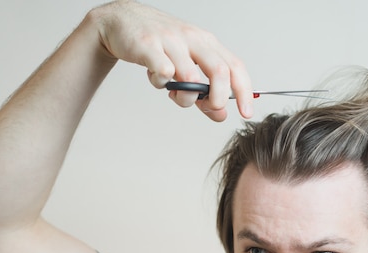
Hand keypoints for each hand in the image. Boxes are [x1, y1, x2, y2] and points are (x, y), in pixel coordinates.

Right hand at [92, 0, 252, 120]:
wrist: (121, 22)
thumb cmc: (159, 46)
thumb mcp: (188, 65)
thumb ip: (204, 92)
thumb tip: (221, 115)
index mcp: (207, 43)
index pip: (235, 67)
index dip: (244, 92)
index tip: (246, 112)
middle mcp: (193, 38)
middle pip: (220, 70)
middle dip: (218, 98)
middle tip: (212, 108)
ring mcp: (171, 40)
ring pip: (190, 77)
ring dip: (185, 96)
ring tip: (174, 93)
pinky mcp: (148, 45)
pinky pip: (163, 70)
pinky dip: (162, 83)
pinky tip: (159, 80)